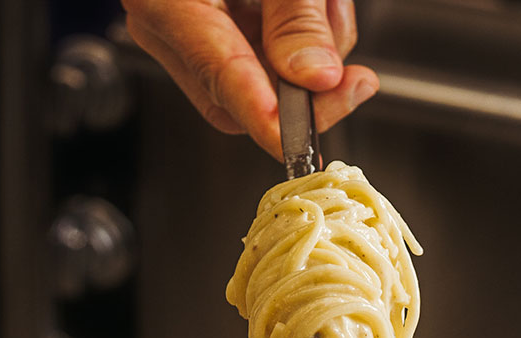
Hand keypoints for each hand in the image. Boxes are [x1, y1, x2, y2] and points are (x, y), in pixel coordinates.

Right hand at [122, 0, 378, 158]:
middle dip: (302, 93)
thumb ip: (295, 13)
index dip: (268, 118)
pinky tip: (312, 1)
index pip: (221, 79)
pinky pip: (254, 55)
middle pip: (235, 98)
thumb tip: (316, 77)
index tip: (304, 139)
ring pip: (253, 80)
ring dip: (306, 54)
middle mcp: (164, 22)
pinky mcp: (205, 22)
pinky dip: (293, 38)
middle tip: (356, 79)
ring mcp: (181, 26)